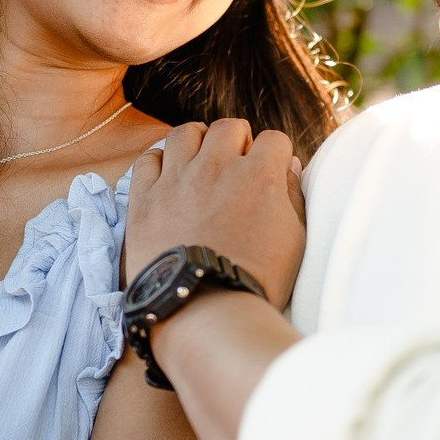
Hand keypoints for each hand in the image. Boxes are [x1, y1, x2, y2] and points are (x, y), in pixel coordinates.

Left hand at [125, 120, 305, 307]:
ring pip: (185, 133)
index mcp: (259, 174)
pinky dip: (160, 162)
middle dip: (238, 141)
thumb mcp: (294, 239)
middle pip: (229, 128)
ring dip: (198, 142)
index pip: (273, 139)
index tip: (270, 170)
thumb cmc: (257, 280)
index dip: (275, 154)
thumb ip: (292, 195)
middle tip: (237, 165)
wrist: (205, 311)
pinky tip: (168, 176)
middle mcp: (216, 166)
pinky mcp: (145, 199)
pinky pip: (148, 159)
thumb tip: (287, 165)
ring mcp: (176, 179)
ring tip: (201, 161)